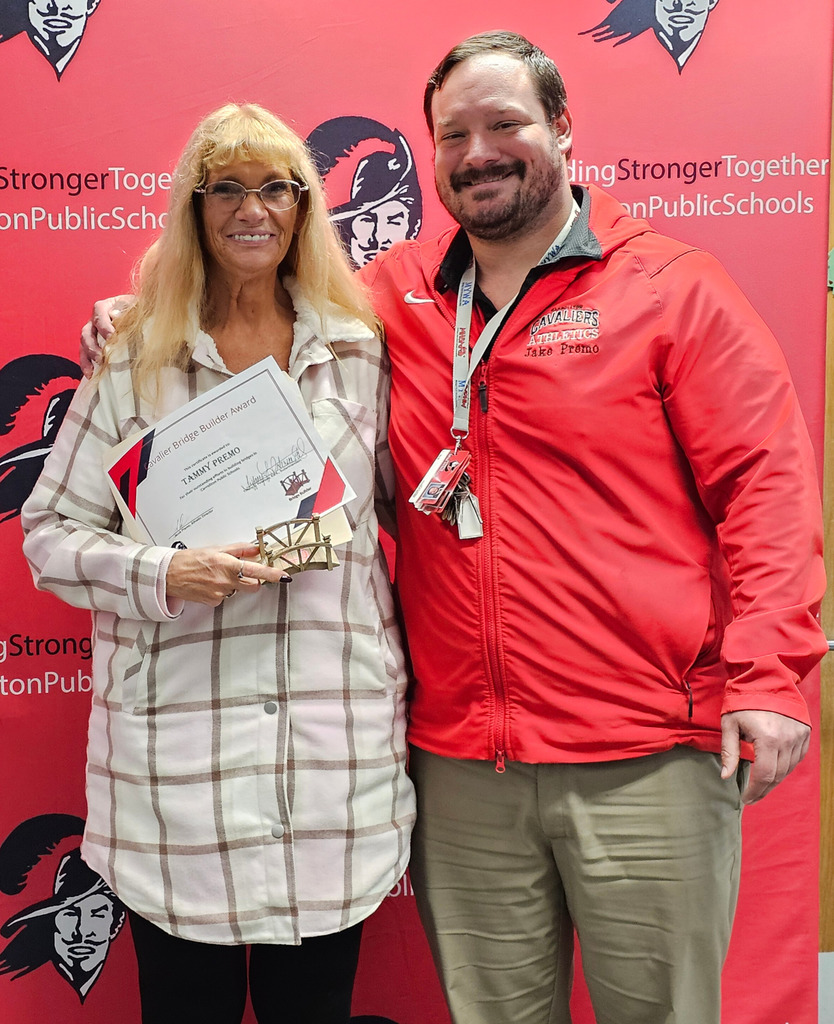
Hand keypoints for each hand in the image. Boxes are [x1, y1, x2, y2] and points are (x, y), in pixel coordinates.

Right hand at [79, 294, 135, 377]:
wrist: (138, 313)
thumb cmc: (136, 309)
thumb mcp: (134, 305)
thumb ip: (126, 309)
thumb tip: (116, 315)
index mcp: (103, 307)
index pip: (99, 315)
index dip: (104, 326)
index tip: (111, 337)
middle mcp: (94, 320)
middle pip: (87, 332)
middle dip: (93, 346)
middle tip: (102, 356)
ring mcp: (92, 333)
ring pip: (84, 344)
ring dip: (89, 357)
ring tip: (96, 368)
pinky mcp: (93, 344)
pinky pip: (85, 355)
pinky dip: (87, 365)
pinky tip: (91, 374)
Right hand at [166, 543, 289, 606]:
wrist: (168, 575)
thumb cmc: (190, 559)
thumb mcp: (216, 549)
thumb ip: (239, 550)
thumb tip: (256, 549)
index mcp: (227, 565)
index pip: (256, 570)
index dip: (272, 574)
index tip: (284, 576)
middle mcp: (225, 581)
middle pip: (253, 585)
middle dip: (252, 579)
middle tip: (240, 571)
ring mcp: (219, 594)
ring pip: (238, 591)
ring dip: (233, 584)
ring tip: (216, 576)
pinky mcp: (213, 602)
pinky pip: (225, 597)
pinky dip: (221, 591)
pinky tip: (210, 584)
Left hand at [721, 709, 809, 803]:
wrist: (766, 679)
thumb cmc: (743, 701)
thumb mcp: (730, 724)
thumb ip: (729, 752)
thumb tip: (725, 776)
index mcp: (768, 738)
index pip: (764, 775)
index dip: (755, 791)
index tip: (746, 798)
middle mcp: (787, 740)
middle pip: (778, 776)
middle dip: (764, 790)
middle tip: (752, 797)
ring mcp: (798, 737)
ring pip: (789, 769)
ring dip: (775, 780)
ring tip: (761, 785)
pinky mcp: (804, 733)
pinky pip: (797, 758)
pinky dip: (786, 767)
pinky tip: (775, 770)